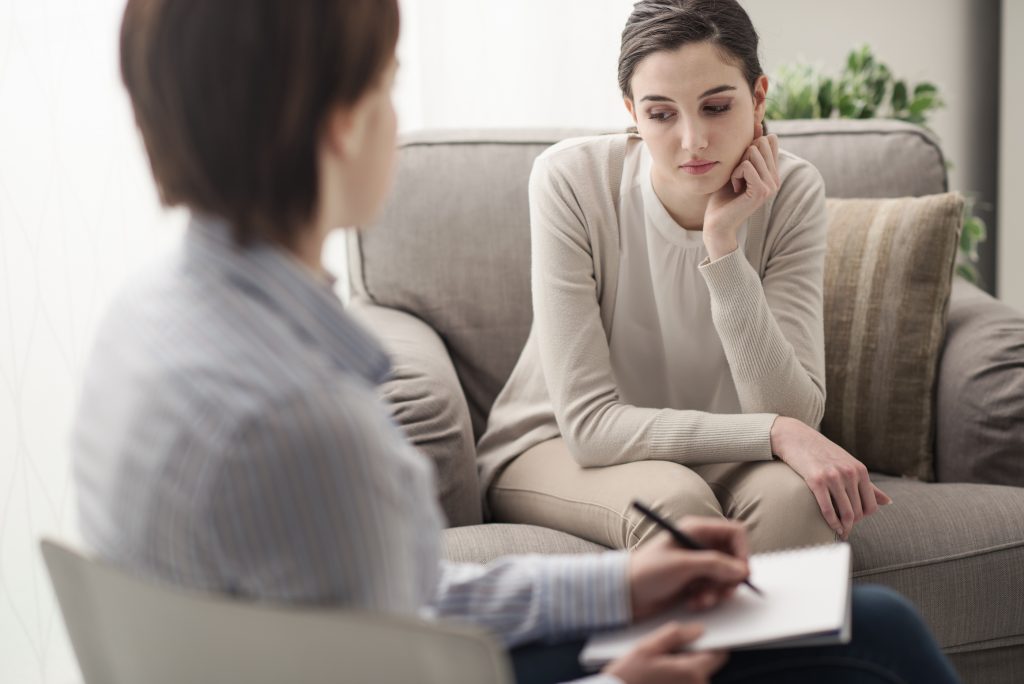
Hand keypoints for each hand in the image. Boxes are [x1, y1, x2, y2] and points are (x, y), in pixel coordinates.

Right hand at [603, 623, 727, 683]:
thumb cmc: (628, 676)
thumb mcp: (647, 647)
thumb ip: (675, 635)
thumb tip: (699, 629)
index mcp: (691, 672)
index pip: (719, 654)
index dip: (709, 643)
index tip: (696, 638)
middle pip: (706, 665)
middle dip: (691, 655)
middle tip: (666, 653)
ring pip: (695, 675)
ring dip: (682, 667)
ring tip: (658, 666)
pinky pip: (686, 683)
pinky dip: (676, 678)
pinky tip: (658, 675)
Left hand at [628, 517, 749, 620]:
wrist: (625, 593)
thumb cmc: (647, 571)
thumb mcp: (682, 565)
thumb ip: (714, 565)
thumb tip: (742, 570)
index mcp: (696, 530)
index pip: (735, 532)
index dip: (743, 551)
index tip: (742, 573)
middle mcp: (700, 544)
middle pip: (734, 557)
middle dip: (730, 577)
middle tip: (723, 591)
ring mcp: (698, 564)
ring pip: (726, 577)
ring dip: (718, 591)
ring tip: (701, 598)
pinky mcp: (695, 581)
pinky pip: (715, 589)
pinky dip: (708, 598)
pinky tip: (692, 602)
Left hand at [703, 127, 779, 260]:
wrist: (716, 222)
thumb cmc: (722, 196)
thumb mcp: (736, 167)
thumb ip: (748, 148)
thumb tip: (758, 125)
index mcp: (773, 172)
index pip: (768, 141)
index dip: (749, 147)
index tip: (740, 167)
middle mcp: (776, 178)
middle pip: (760, 143)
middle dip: (741, 156)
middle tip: (737, 177)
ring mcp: (771, 185)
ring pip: (752, 152)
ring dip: (736, 166)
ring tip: (736, 184)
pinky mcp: (761, 191)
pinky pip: (746, 166)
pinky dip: (735, 174)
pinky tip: (734, 189)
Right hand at [770, 416, 893, 538]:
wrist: (796, 438)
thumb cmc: (823, 453)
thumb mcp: (848, 465)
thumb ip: (868, 485)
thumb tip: (888, 502)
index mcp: (860, 470)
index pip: (871, 505)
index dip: (863, 517)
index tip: (854, 520)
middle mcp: (849, 473)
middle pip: (858, 511)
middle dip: (852, 524)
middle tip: (845, 529)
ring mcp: (833, 477)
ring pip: (845, 513)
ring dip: (843, 527)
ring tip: (840, 532)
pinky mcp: (816, 480)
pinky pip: (828, 509)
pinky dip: (831, 522)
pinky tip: (831, 526)